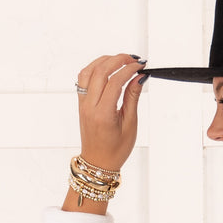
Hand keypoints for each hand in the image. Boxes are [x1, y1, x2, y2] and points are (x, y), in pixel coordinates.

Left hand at [75, 53, 146, 170]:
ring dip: (104, 61)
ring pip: (89, 71)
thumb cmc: (115, 150)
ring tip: (120, 60)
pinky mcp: (81, 102)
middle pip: (100, 71)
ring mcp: (83, 103)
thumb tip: (138, 78)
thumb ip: (132, 98)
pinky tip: (107, 68)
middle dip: (118, 60)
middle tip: (133, 60)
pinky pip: (84, 78)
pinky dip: (95, 68)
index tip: (141, 67)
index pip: (115, 82)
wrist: (98, 162)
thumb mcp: (130, 125)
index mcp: (103, 114)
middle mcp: (89, 106)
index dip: (129, 70)